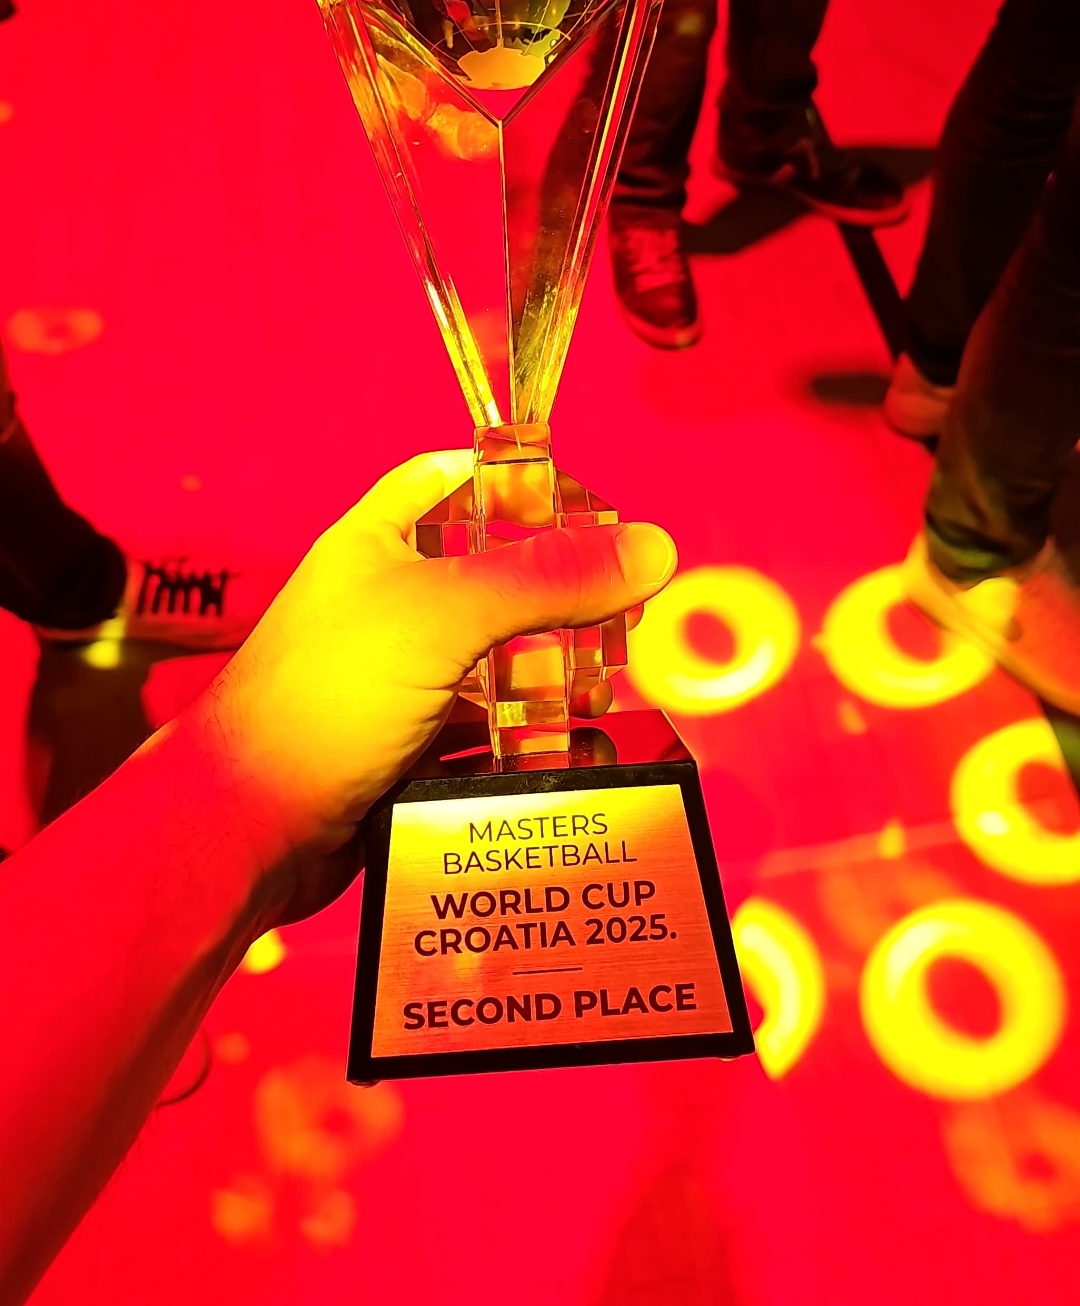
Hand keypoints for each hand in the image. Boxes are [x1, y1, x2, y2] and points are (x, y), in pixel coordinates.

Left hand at [195, 451, 677, 894]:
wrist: (249, 829)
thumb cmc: (324, 699)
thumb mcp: (444, 615)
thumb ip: (548, 578)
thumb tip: (654, 547)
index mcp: (374, 544)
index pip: (447, 479)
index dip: (510, 476)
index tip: (582, 498)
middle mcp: (385, 607)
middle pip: (490, 578)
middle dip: (558, 595)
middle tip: (622, 611)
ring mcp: (396, 684)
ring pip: (495, 664)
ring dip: (552, 677)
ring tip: (608, 691)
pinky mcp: (408, 754)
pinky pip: (486, 737)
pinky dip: (528, 743)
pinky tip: (575, 752)